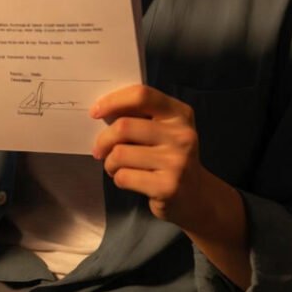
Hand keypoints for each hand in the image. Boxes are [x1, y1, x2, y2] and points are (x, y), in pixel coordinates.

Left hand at [90, 83, 204, 229]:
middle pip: (124, 126)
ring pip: (120, 153)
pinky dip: (118, 178)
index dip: (113, 101)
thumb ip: (141, 117)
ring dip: (109, 162)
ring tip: (115, 166)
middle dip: (104, 139)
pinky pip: (125, 176)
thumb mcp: (165, 130)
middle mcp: (182, 135)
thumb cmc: (170, 157)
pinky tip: (127, 179)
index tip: (95, 112)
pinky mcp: (168, 187)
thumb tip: (103, 110)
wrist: (196, 196)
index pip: (141, 95)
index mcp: (179, 114)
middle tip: (99, 149)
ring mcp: (177, 162)